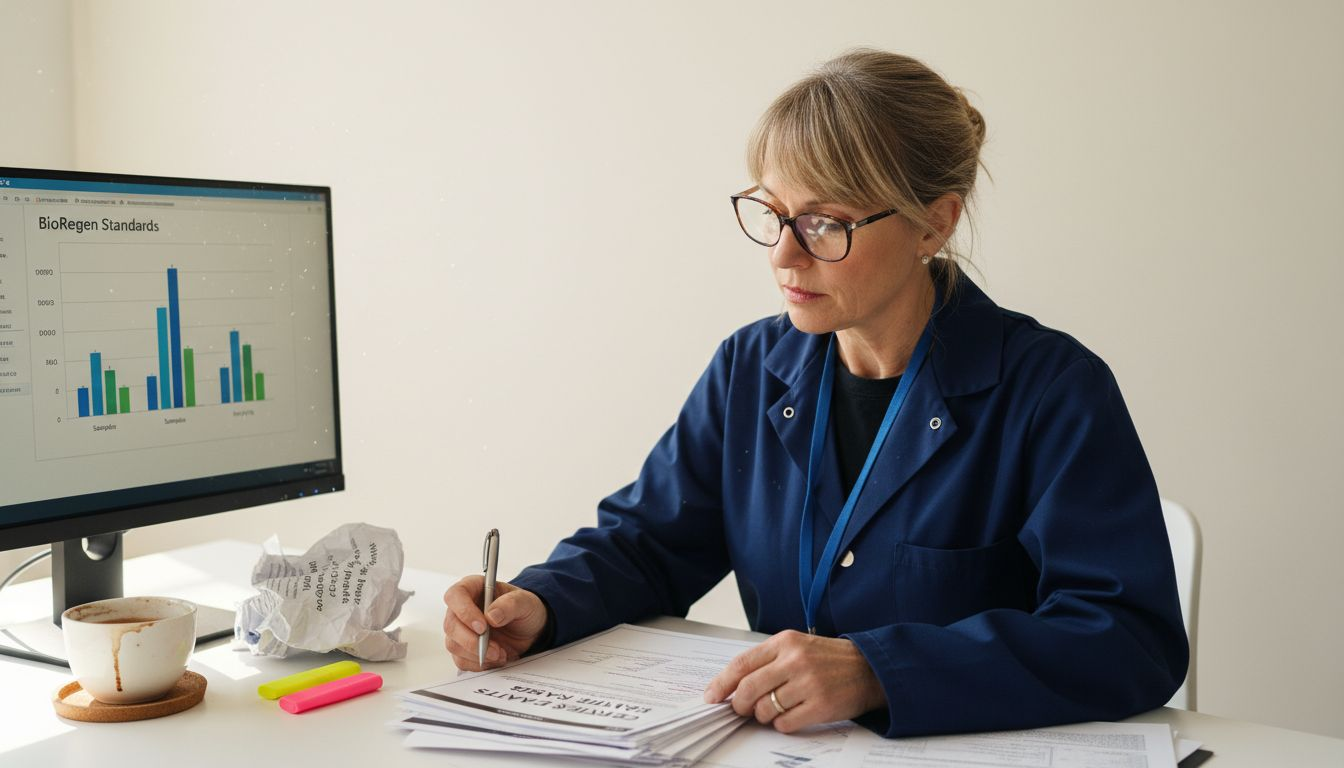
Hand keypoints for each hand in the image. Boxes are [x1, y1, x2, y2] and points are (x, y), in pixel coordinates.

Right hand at [443, 575, 547, 670]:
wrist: (529, 629)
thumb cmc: (524, 609)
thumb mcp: (525, 602)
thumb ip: (510, 605)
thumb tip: (491, 616)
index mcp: (473, 588)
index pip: (455, 596)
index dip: (464, 612)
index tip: (483, 627)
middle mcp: (461, 608)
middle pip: (451, 625)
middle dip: (472, 641)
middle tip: (495, 649)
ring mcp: (460, 629)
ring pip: (453, 645)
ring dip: (477, 654)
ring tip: (500, 653)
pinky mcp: (464, 648)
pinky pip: (461, 660)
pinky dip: (479, 664)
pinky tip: (495, 658)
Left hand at [702, 630, 885, 731]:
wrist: (869, 668)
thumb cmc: (827, 660)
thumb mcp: (796, 647)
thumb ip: (767, 662)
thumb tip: (733, 687)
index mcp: (785, 642)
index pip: (742, 663)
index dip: (721, 682)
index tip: (711, 696)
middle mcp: (795, 660)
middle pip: (748, 688)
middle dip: (739, 704)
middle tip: (741, 709)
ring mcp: (808, 683)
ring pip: (765, 709)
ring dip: (763, 715)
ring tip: (775, 710)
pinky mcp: (820, 705)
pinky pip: (784, 723)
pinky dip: (781, 724)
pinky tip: (791, 716)